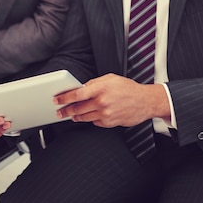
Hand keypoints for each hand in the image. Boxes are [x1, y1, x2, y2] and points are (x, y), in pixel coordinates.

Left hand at [54, 73, 170, 127]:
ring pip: (84, 117)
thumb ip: (94, 83)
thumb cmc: (128, 88)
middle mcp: (102, 101)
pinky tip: (88, 116)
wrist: (145, 101)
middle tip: (59, 111)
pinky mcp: (109, 123)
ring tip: (70, 115)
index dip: (65, 97)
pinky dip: (90, 119)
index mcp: (101, 88)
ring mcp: (106, 114)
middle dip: (66, 110)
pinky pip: (95, 122)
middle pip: (78, 108)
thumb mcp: (111, 78)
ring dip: (75, 116)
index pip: (78, 94)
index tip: (57, 99)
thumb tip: (81, 88)